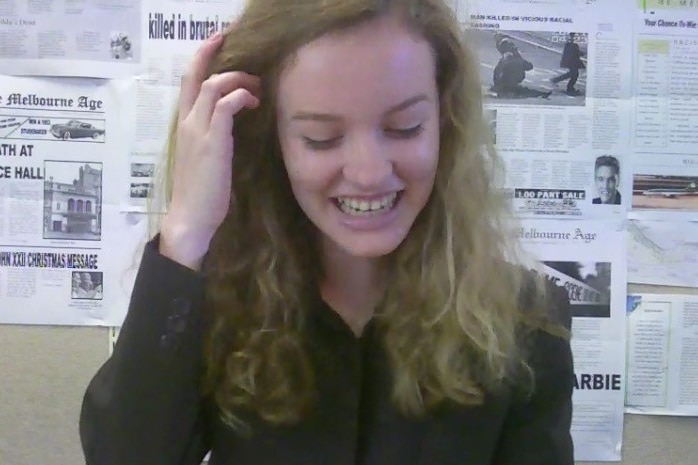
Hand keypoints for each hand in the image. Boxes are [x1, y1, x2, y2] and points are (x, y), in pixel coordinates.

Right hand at [160, 31, 260, 269]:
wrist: (190, 217)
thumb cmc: (201, 192)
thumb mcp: (206, 157)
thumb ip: (215, 136)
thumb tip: (234, 121)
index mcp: (184, 125)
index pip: (188, 83)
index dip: (201, 59)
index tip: (217, 45)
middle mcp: (187, 122)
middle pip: (194, 75)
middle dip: (210, 52)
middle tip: (228, 38)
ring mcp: (198, 130)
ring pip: (213, 85)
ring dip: (238, 78)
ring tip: (256, 86)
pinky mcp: (212, 141)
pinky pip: (225, 105)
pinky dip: (240, 96)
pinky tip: (253, 102)